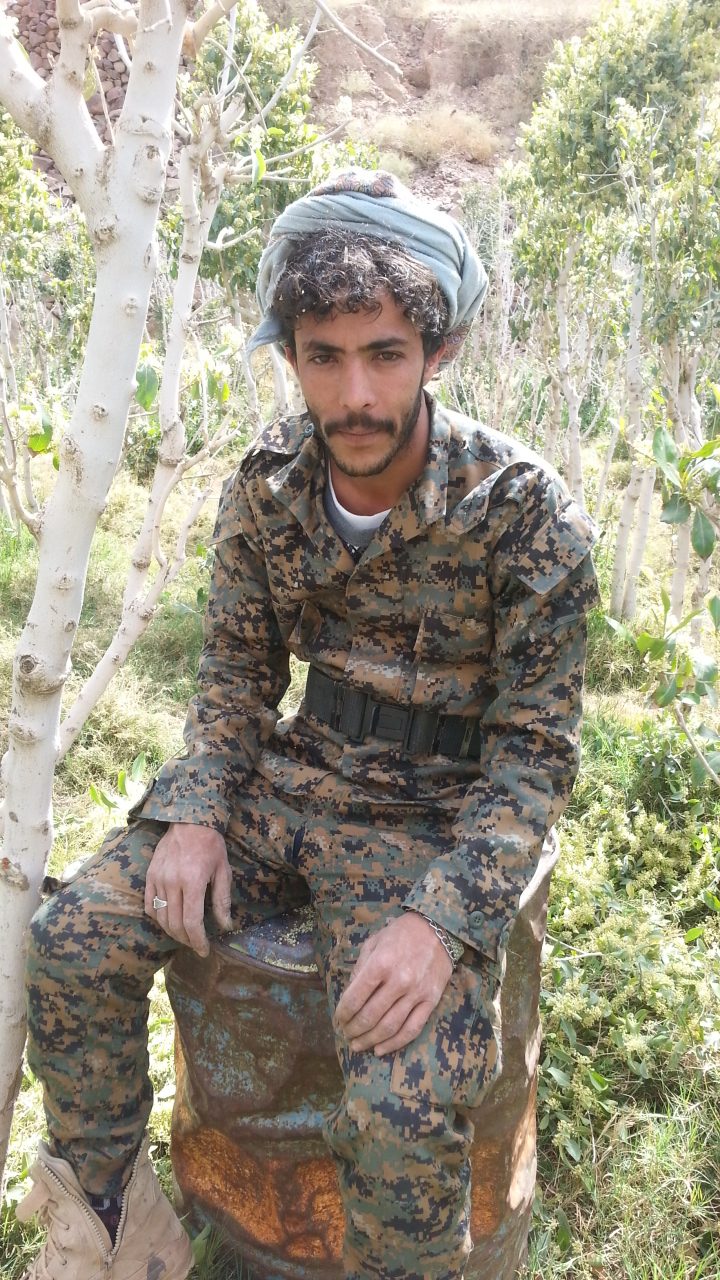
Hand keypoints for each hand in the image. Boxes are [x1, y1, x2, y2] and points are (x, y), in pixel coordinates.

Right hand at [145, 823, 231, 956]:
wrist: (190, 822)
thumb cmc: (211, 845)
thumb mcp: (223, 871)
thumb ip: (222, 900)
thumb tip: (225, 926)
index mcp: (192, 882)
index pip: (192, 922)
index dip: (198, 941)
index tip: (204, 950)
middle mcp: (172, 883)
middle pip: (175, 924)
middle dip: (187, 940)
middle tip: (196, 944)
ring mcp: (158, 879)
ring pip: (160, 917)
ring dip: (172, 931)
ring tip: (184, 935)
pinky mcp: (150, 876)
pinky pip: (149, 905)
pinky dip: (157, 918)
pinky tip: (167, 921)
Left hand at [334, 913, 452, 1055]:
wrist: (437, 929)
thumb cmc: (400, 934)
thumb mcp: (373, 943)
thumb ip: (360, 970)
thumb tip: (348, 997)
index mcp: (380, 964)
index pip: (354, 998)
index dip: (342, 1013)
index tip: (338, 1019)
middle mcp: (398, 981)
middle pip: (370, 1017)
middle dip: (353, 1030)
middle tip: (345, 1034)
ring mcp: (416, 993)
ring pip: (389, 1027)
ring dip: (370, 1040)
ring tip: (358, 1045)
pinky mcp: (431, 1002)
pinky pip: (412, 1029)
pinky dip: (394, 1044)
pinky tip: (380, 1050)